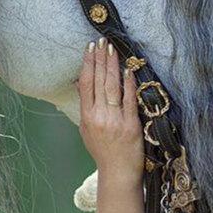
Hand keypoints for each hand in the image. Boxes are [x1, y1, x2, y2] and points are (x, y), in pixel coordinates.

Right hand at [77, 38, 142, 178]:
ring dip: (112, 65)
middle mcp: (100, 116)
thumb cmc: (102, 150)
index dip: (88, 64)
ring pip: (113, 87)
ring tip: (112, 49)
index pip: (86, 84)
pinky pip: (129, 99)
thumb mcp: (86, 129)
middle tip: (102, 41)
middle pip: (99, 81)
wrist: (118, 172)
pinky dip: (129, 83)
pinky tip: (128, 69)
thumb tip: (80, 82)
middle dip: (100, 59)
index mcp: (87, 117)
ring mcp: (116, 120)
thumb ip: (85, 105)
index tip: (90, 48)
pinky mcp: (131, 124)